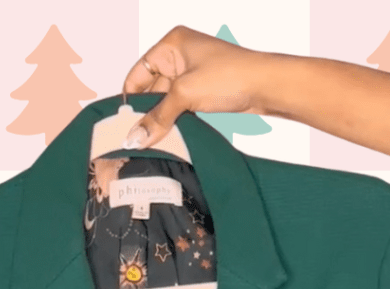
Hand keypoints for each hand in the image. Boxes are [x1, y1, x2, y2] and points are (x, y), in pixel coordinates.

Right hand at [120, 26, 272, 149]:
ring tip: (151, 142)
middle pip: (150, 89)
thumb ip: (158, 116)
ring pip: (166, 101)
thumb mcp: (186, 95)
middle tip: (136, 140)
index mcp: (171, 44)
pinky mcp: (203, 90)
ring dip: (160, 120)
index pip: (138, 74)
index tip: (122, 126)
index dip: (130, 99)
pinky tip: (168, 137)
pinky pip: (180, 107)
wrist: (267, 86)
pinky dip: (174, 121)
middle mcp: (179, 55)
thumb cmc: (230, 76)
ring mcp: (192, 74)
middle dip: (146, 113)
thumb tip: (134, 137)